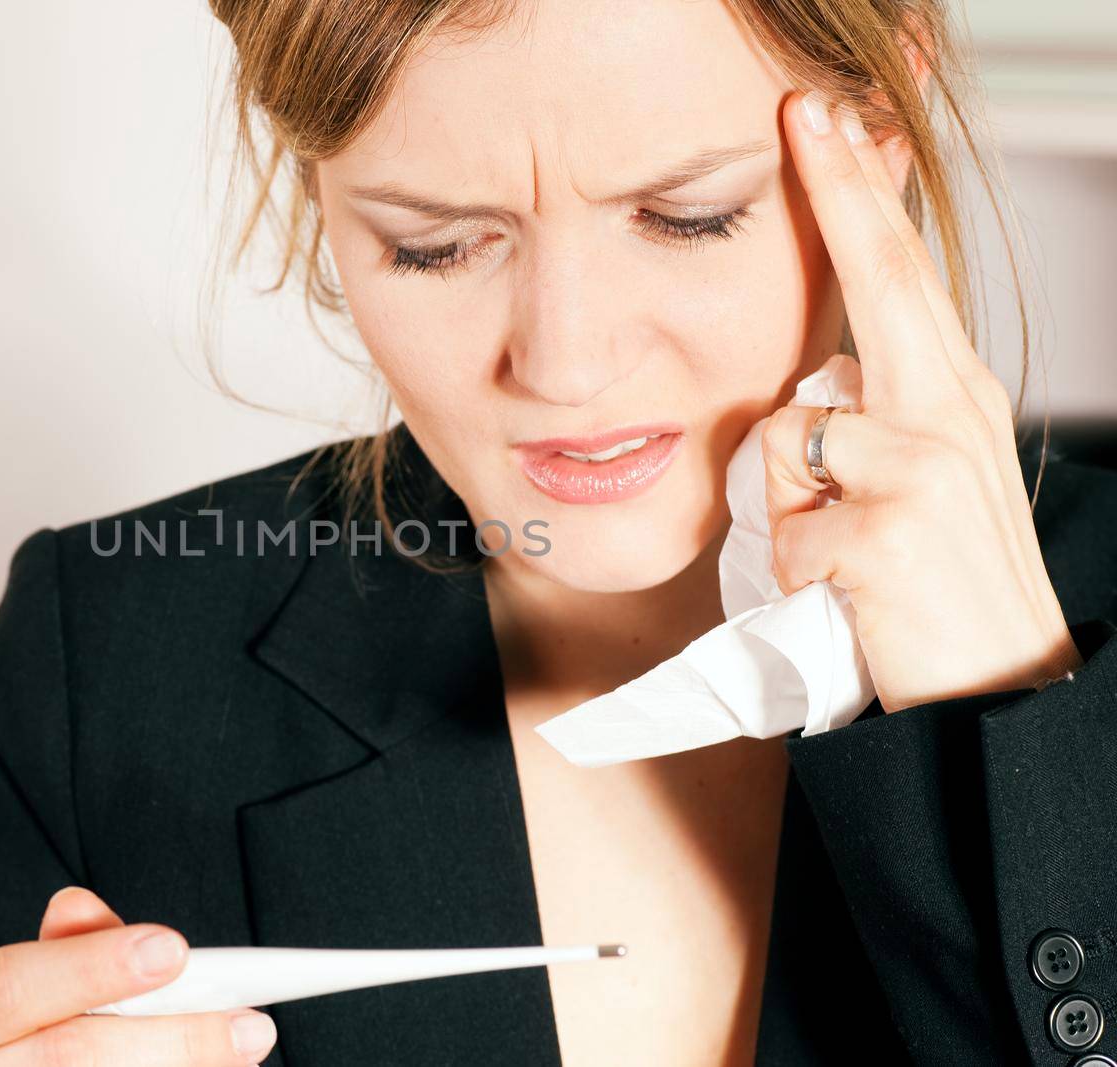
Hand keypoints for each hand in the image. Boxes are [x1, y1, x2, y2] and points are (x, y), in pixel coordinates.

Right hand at [0, 886, 278, 1066]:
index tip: (173, 949)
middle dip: (167, 1038)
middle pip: (61, 1058)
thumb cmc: (13, 1038)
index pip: (4, 987)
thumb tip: (80, 907)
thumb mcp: (23, 988)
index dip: (88, 966)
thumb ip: (60, 951)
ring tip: (243, 1054)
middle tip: (249, 1025)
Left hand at [761, 90, 1082, 713]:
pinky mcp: (881, 531)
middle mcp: (948, 413)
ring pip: (785, 438)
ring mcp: (920, 468)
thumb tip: (813, 389)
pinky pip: (781, 530)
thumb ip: (870, 424)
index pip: (901, 279)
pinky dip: (793, 570)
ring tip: (844, 556)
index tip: (823, 122)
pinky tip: (846, 596)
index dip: (860, 197)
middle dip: (841, 196)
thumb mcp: (921, 487)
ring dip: (788, 506)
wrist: (995, 694)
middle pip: (879, 283)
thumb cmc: (939, 589)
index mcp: (952, 398)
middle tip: (804, 113)